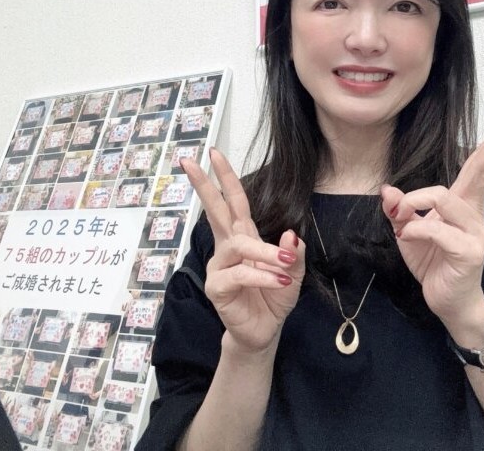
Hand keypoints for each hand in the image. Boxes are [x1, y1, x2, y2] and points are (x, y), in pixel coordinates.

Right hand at [181, 149, 305, 353]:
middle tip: (190, 162)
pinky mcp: (218, 288)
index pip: (234, 201)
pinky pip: (240, 274)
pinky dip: (262, 276)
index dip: (225, 177)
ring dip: (264, 252)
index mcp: (244, 236)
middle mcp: (228, 247)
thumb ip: (293, 254)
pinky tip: (278, 281)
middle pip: (215, 210)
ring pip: (239, 246)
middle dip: (204, 185)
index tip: (213, 153)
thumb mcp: (293, 274)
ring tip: (284, 264)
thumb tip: (290, 233)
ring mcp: (220, 267)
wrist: (265, 332)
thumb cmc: (274, 298)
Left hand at [380, 121, 483, 330]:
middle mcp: (475, 215)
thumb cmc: (434, 263)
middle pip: (477, 173)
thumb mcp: (410, 233)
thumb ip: (402, 211)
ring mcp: (476, 233)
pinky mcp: (469, 252)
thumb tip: (387, 190)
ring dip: (415, 202)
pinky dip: (416, 229)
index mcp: (463, 206)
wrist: (448, 304)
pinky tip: (404, 237)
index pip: (479, 169)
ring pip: (445, 199)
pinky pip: (439, 230)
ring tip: (401, 219)